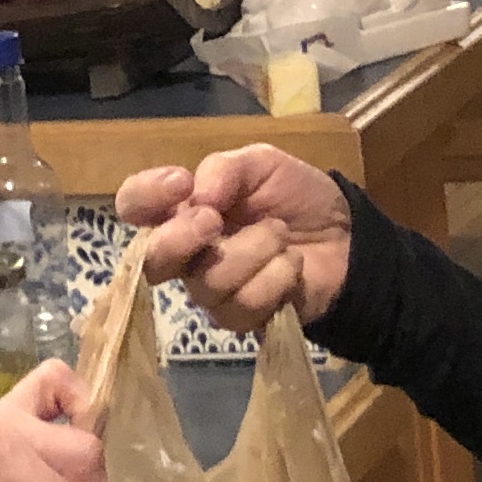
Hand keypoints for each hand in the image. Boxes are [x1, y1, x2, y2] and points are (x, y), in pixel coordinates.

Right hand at [112, 146, 352, 332]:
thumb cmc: (297, 196)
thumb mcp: (263, 163)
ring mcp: (210, 290)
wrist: (347, 236)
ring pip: (207, 283)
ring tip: (281, 234)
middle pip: (150, 261)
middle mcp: (186, 253)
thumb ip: (224, 169)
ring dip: (252, 251)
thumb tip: (195, 196)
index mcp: (182, 209)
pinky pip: (243, 305)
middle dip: (180, 239)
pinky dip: (275, 277)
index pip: (134, 206)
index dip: (144, 196)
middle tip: (214, 219)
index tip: (180, 183)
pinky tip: (292, 264)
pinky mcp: (240, 318)